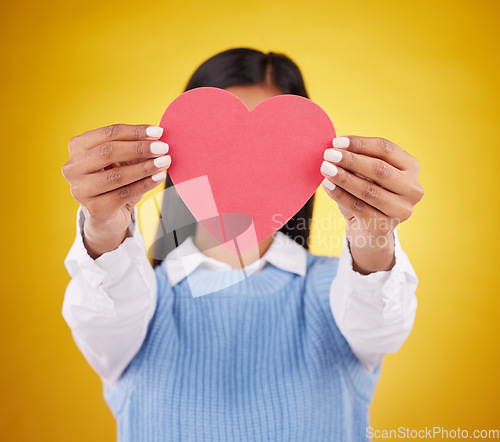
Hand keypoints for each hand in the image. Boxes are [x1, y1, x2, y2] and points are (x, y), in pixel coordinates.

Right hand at [62, 124, 170, 257]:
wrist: (107, 216)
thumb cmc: (115, 183)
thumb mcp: (124, 162)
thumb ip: (136, 149)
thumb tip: (157, 139)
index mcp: (78, 147)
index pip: (108, 133)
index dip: (135, 131)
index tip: (158, 132)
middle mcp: (73, 167)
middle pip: (108, 152)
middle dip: (140, 148)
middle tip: (163, 148)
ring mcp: (80, 189)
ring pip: (116, 175)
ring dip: (144, 168)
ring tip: (164, 163)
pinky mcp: (94, 209)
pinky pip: (124, 194)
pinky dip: (145, 184)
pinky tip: (158, 178)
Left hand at [320, 136, 423, 273]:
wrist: (369, 229)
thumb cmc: (368, 194)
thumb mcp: (367, 174)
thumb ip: (358, 161)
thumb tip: (336, 149)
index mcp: (411, 167)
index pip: (386, 149)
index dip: (360, 144)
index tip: (337, 141)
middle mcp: (412, 188)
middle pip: (379, 169)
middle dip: (351, 160)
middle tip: (328, 154)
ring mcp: (401, 209)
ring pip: (369, 190)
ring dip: (344, 178)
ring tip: (325, 169)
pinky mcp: (385, 226)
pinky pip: (358, 207)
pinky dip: (340, 195)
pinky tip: (327, 186)